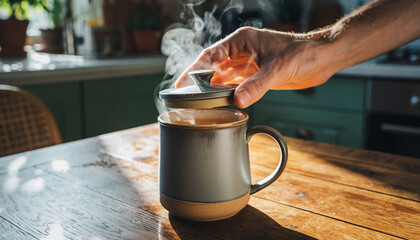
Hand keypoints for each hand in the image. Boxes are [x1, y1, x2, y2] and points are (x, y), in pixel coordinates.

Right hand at [175, 27, 333, 107]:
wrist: (322, 59)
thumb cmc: (303, 53)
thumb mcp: (278, 69)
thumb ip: (257, 85)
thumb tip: (238, 100)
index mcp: (243, 41)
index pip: (212, 54)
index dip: (195, 68)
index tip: (183, 82)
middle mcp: (242, 52)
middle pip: (214, 67)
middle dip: (200, 81)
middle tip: (186, 96)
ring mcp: (249, 65)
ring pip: (224, 78)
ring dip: (213, 89)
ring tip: (200, 102)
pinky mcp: (256, 76)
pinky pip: (236, 86)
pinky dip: (228, 94)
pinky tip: (220, 103)